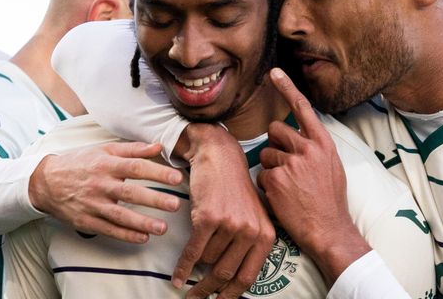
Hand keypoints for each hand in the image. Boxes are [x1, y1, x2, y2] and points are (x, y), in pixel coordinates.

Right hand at [29, 141, 182, 242]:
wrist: (45, 181)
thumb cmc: (80, 163)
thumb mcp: (104, 150)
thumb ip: (133, 149)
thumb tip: (159, 147)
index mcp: (106, 164)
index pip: (135, 167)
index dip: (156, 172)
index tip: (176, 177)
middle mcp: (100, 184)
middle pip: (130, 193)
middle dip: (154, 200)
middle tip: (175, 204)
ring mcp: (92, 204)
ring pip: (120, 216)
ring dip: (142, 223)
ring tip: (163, 229)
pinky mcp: (86, 221)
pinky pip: (109, 229)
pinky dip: (126, 235)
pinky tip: (143, 237)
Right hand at [173, 123, 274, 298]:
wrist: (219, 157)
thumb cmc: (234, 188)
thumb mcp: (253, 216)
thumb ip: (250, 245)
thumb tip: (233, 280)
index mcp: (266, 234)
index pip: (248, 277)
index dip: (231, 295)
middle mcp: (251, 231)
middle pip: (226, 274)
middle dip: (208, 290)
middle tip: (196, 298)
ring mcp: (230, 225)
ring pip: (207, 261)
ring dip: (197, 264)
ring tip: (192, 263)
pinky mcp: (209, 218)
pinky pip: (193, 252)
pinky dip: (182, 267)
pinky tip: (176, 277)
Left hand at [257, 68, 369, 284]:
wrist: (329, 229)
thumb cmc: (330, 200)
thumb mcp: (331, 166)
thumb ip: (314, 149)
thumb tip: (297, 139)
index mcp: (322, 143)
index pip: (302, 108)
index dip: (287, 88)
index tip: (274, 73)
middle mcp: (307, 149)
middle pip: (275, 130)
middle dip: (275, 145)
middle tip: (286, 166)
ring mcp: (291, 163)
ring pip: (265, 154)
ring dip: (271, 169)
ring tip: (288, 187)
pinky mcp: (275, 179)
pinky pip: (261, 175)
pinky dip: (267, 187)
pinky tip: (282, 198)